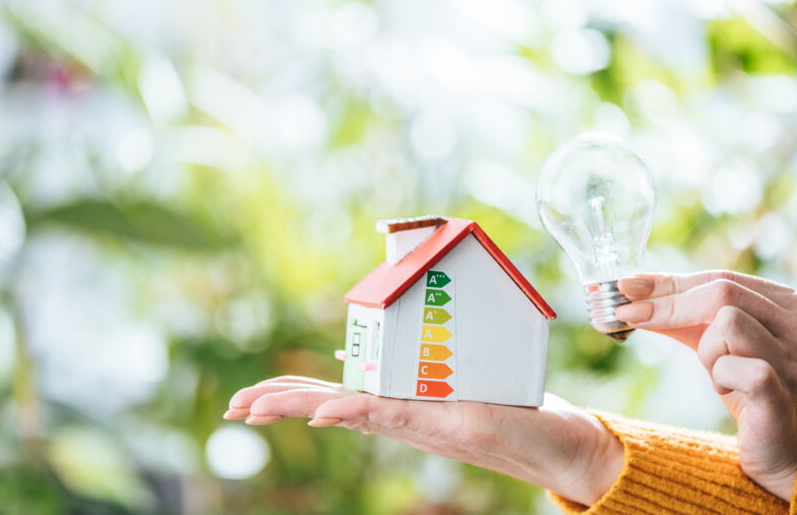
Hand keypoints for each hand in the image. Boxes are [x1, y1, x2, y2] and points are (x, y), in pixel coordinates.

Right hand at [223, 376, 623, 505]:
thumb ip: (408, 367)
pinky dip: (352, 411)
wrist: (563, 444)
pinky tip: (323, 412)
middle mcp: (401, 414)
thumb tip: (354, 352)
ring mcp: (418, 419)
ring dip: (298, 407)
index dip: (290, 393)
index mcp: (398, 403)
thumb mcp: (455, 378)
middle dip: (278, 403)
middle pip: (327, 403)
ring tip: (253, 408)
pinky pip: (387, 414)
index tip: (249, 398)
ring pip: (347, 409)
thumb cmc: (512, 409)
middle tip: (234, 408)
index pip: (333, 393)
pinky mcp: (443, 421)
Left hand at [617, 271, 796, 500]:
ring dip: (707, 350)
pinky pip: (730, 365)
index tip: (628, 286)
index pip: (723, 279)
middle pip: (721, 292)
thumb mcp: (717, 344)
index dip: (671, 282)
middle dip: (668, 305)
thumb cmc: (751, 390)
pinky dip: (719, 376)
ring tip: (719, 373)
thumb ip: (684, 316)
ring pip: (726, 323)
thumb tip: (633, 290)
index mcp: (793, 305)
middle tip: (632, 315)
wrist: (784, 449)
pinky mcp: (782, 390)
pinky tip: (729, 390)